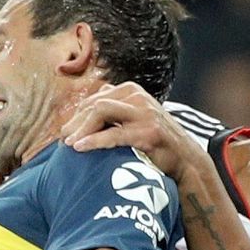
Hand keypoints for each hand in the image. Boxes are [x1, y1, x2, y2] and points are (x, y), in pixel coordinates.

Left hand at [61, 84, 202, 181]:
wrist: (185, 159)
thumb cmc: (156, 141)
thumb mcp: (136, 117)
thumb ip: (115, 109)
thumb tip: (86, 107)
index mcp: (131, 91)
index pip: (95, 99)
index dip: (77, 116)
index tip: (67, 133)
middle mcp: (137, 97)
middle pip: (95, 104)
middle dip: (75, 123)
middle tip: (63, 140)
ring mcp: (144, 113)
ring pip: (101, 111)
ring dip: (81, 128)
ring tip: (69, 144)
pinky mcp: (147, 132)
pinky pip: (113, 134)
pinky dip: (93, 140)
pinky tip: (80, 148)